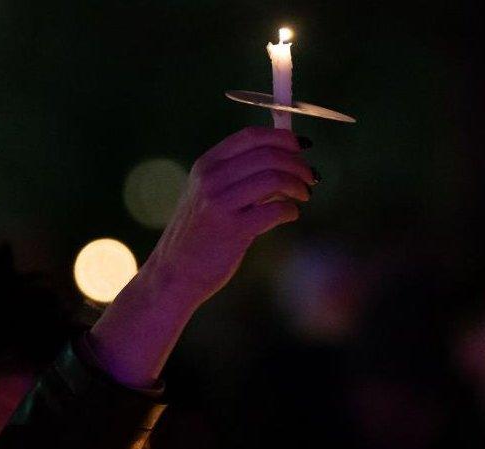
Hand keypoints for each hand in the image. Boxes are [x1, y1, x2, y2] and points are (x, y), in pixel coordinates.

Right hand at [145, 126, 314, 307]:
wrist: (174, 274)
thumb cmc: (198, 235)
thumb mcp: (206, 195)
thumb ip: (236, 175)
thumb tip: (283, 158)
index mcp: (206, 165)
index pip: (251, 136)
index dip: (283, 137)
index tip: (301, 147)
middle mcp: (211, 179)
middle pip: (268, 155)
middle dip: (298, 164)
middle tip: (310, 177)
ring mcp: (220, 204)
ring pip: (275, 178)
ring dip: (298, 185)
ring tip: (303, 196)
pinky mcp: (233, 230)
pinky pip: (276, 210)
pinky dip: (291, 210)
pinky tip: (291, 215)